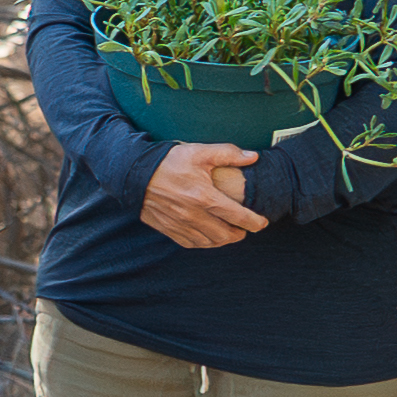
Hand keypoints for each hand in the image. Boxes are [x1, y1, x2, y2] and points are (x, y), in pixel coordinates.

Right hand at [138, 142, 267, 252]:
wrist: (135, 174)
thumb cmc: (168, 161)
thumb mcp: (199, 152)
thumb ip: (228, 153)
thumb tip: (253, 157)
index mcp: (204, 197)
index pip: (238, 216)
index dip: (254, 222)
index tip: (262, 222)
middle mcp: (193, 215)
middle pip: (226, 234)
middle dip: (241, 233)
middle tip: (246, 228)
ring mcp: (180, 224)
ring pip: (210, 242)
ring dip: (224, 240)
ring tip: (230, 232)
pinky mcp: (169, 229)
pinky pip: (193, 243)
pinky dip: (206, 243)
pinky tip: (210, 236)